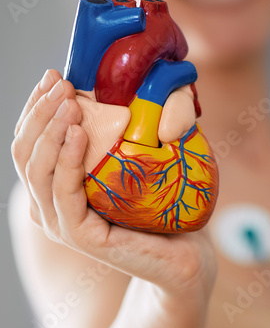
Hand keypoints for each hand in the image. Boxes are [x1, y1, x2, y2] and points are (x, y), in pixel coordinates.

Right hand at [11, 69, 216, 301]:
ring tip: (70, 99)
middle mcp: (50, 207)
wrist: (185, 252)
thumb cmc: (162, 207)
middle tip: (61, 80)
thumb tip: (119, 85)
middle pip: (27, 152)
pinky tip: (78, 131)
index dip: (37, 107)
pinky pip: (63, 191)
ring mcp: (62, 224)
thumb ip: (116, 135)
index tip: (55, 75)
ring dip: (50, 128)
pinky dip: (66, 159)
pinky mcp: (81, 237)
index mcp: (56, 189)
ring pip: (38, 169)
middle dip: (40, 111)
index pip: (32, 143)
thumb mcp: (134, 162)